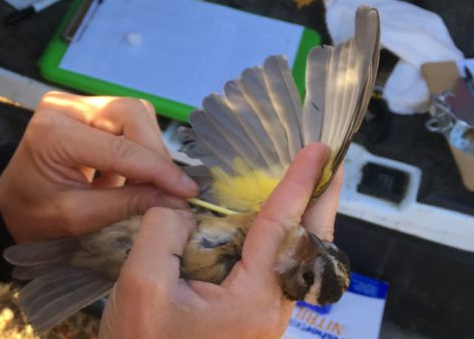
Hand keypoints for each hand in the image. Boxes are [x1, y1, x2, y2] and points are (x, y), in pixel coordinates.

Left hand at [0, 92, 198, 243]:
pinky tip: (133, 173)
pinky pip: (127, 120)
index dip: (158, 170)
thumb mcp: (77, 217)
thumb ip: (126, 205)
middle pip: (131, 114)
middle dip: (155, 153)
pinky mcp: (87, 108)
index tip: (188, 192)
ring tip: (147, 183)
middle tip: (169, 189)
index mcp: (52, 133)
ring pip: (134, 113)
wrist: (10, 202)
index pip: (119, 147)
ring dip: (149, 149)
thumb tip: (177, 200)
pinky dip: (138, 146)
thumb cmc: (33, 214)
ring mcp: (75, 103)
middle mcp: (64, 107)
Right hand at [100, 144, 341, 338]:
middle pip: (306, 245)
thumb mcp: (141, 283)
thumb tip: (182, 207)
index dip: (298, 184)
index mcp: (252, 300)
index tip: (317, 151)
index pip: (281, 227)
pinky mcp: (248, 322)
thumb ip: (164, 231)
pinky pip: (272, 273)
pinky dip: (277, 240)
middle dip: (321, 200)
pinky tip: (268, 225)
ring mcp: (262, 319)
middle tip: (332, 164)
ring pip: (293, 260)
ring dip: (302, 219)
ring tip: (308, 184)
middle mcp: (269, 311)